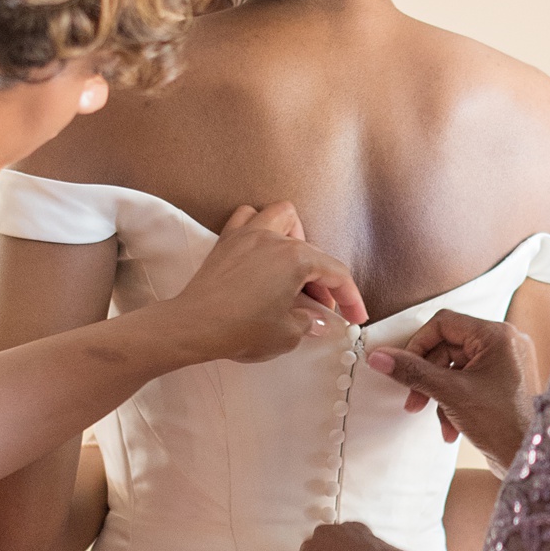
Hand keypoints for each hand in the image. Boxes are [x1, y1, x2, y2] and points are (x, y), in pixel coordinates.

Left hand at [165, 202, 366, 365]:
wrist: (194, 326)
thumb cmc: (240, 329)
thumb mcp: (287, 334)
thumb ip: (309, 323)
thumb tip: (316, 320)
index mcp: (296, 258)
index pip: (336, 273)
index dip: (350, 299)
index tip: (355, 317)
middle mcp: (274, 238)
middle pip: (312, 250)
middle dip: (323, 280)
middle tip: (321, 307)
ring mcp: (248, 235)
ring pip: (281, 216)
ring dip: (295, 237)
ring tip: (295, 266)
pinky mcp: (226, 242)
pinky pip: (247, 219)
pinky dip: (259, 228)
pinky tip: (262, 252)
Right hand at [366, 311, 536, 468]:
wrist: (527, 460)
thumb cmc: (501, 424)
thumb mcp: (449, 393)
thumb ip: (412, 372)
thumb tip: (379, 357)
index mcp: (497, 335)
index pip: (444, 323)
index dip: (418, 344)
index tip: (402, 367)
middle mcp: (504, 344)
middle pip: (447, 347)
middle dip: (427, 376)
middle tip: (413, 402)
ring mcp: (505, 364)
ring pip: (454, 368)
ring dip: (438, 393)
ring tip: (434, 419)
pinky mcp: (502, 384)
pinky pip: (467, 382)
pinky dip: (454, 401)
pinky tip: (451, 429)